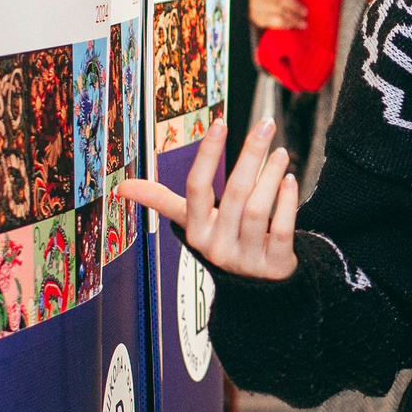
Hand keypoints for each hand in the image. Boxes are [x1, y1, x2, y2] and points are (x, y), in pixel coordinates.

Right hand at [115, 118, 297, 281]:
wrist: (255, 288)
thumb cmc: (223, 240)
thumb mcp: (193, 223)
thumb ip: (163, 201)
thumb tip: (121, 187)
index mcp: (196, 230)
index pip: (196, 188)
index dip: (207, 155)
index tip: (219, 123)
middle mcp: (217, 245)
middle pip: (233, 194)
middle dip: (250, 156)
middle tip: (265, 125)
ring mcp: (246, 258)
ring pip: (258, 211)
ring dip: (270, 177)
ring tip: (280, 152)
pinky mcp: (274, 265)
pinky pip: (282, 230)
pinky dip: (287, 204)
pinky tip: (290, 180)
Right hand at [249, 0, 307, 31]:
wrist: (266, 7)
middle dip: (293, 4)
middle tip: (305, 11)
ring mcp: (255, 5)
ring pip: (277, 10)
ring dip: (292, 17)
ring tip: (303, 22)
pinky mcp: (257, 18)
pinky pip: (274, 21)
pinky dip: (287, 23)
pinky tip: (295, 25)